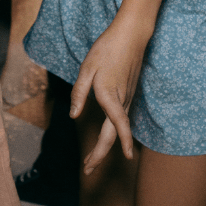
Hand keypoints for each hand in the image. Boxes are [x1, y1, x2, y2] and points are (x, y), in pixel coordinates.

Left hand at [70, 16, 151, 171]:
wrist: (131, 35)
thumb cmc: (107, 49)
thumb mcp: (87, 68)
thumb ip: (79, 93)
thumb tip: (74, 116)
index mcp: (110, 95)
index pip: (117, 126)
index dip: (120, 143)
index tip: (126, 159)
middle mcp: (121, 100)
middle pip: (115, 133)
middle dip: (101, 153)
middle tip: (88, 170)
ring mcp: (127, 97)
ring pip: (118, 127)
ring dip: (105, 145)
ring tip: (91, 158)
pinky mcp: (128, 93)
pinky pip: (121, 118)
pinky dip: (113, 132)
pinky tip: (106, 134)